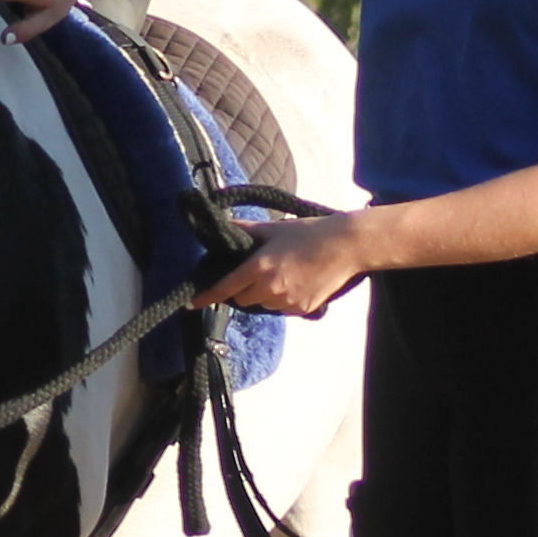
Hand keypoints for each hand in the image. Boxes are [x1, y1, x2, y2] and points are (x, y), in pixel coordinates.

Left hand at [205, 210, 369, 319]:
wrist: (345, 246)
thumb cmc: (309, 233)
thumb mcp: (273, 228)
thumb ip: (246, 230)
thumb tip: (225, 227)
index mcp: (259, 268)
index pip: (225, 288)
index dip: (206, 297)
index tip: (191, 304)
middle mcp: (270, 289)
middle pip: (243, 299)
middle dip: (243, 290)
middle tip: (256, 273)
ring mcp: (288, 302)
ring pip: (263, 305)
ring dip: (264, 295)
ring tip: (282, 275)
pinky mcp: (303, 309)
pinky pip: (283, 310)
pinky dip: (283, 300)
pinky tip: (296, 283)